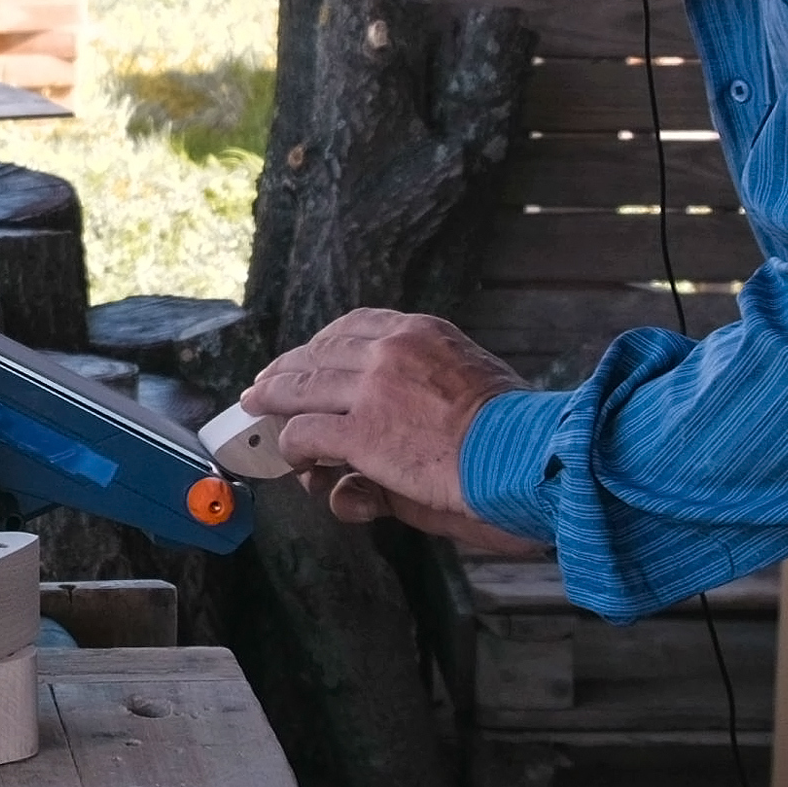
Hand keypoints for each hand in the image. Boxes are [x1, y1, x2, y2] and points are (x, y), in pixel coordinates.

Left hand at [241, 309, 548, 554]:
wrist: (531, 456)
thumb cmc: (517, 437)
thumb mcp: (468, 397)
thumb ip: (420, 407)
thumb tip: (405, 424)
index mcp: (423, 333)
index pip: (356, 326)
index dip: (322, 345)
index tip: (308, 357)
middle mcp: (392, 350)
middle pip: (319, 352)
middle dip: (287, 370)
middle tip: (265, 386)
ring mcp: (373, 388)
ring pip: (302, 388)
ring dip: (275, 402)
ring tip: (256, 411)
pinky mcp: (361, 433)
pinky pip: (306, 434)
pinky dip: (293, 448)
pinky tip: (293, 460)